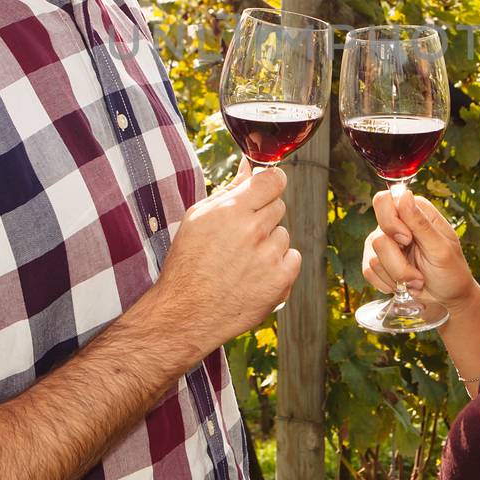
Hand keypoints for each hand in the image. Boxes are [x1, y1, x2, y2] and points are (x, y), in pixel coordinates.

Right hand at [157, 162, 300, 346]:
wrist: (185, 313)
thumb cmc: (188, 264)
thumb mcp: (198, 218)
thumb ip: (229, 190)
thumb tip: (250, 166)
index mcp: (231, 210)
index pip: (274, 179)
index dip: (271, 183)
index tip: (267, 189)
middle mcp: (253, 230)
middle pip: (278, 206)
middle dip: (263, 216)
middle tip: (240, 237)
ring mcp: (269, 256)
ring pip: (283, 234)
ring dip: (269, 243)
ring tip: (242, 261)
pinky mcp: (281, 280)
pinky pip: (293, 258)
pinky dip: (279, 265)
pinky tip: (255, 275)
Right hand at [361, 188, 475, 311]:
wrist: (446, 298)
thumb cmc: (451, 271)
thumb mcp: (441, 248)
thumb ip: (420, 223)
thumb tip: (404, 194)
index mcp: (414, 211)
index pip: (384, 202)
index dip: (390, 222)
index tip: (407, 239)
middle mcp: (396, 224)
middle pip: (377, 236)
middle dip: (397, 261)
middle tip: (417, 271)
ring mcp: (384, 242)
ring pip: (373, 258)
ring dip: (398, 276)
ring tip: (417, 280)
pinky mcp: (376, 261)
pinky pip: (369, 271)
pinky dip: (388, 283)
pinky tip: (404, 285)